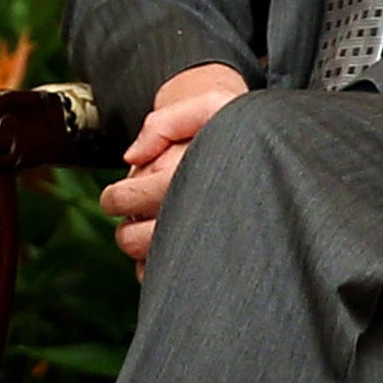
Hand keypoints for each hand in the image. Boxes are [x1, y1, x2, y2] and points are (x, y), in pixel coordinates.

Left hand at [98, 63, 251, 270]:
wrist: (266, 150)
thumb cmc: (235, 127)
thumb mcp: (212, 104)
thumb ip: (166, 121)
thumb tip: (131, 158)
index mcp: (188, 179)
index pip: (125, 200)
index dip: (116, 197)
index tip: (120, 193)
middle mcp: (196, 217)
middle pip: (132, 239)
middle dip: (127, 225)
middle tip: (138, 210)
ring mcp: (203, 245)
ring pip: (148, 262)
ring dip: (141, 245)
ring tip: (157, 225)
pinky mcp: (207, 261)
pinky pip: (166, 277)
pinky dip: (158, 267)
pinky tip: (169, 245)